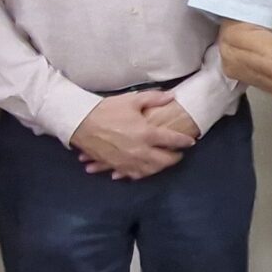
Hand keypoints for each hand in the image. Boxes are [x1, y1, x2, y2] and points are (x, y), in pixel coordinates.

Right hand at [69, 91, 194, 180]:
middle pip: (164, 161)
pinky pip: (133, 175)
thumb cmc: (106, 110)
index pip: (172, 140)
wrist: (80, 123)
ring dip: (160, 168)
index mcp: (146, 133)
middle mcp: (140, 151)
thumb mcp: (132, 100)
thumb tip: (172, 96)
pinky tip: (144, 170)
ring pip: (151, 171)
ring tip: (163, 162)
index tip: (191, 141)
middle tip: (178, 154)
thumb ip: (154, 99)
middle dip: (175, 158)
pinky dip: (142, 173)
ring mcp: (128, 161)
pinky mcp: (117, 166)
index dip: (184, 141)